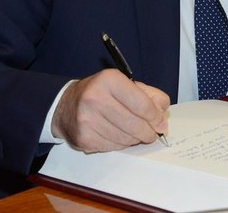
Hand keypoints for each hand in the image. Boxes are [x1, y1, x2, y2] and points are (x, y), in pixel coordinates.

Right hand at [51, 69, 169, 152]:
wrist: (65, 105)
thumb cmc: (101, 93)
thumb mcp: (124, 84)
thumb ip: (148, 95)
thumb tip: (162, 114)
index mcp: (109, 80)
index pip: (142, 104)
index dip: (155, 117)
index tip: (160, 123)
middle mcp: (95, 98)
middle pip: (135, 124)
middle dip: (149, 132)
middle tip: (152, 133)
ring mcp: (87, 120)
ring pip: (125, 138)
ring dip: (135, 139)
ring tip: (135, 133)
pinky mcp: (83, 138)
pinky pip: (113, 147)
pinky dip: (121, 144)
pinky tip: (119, 136)